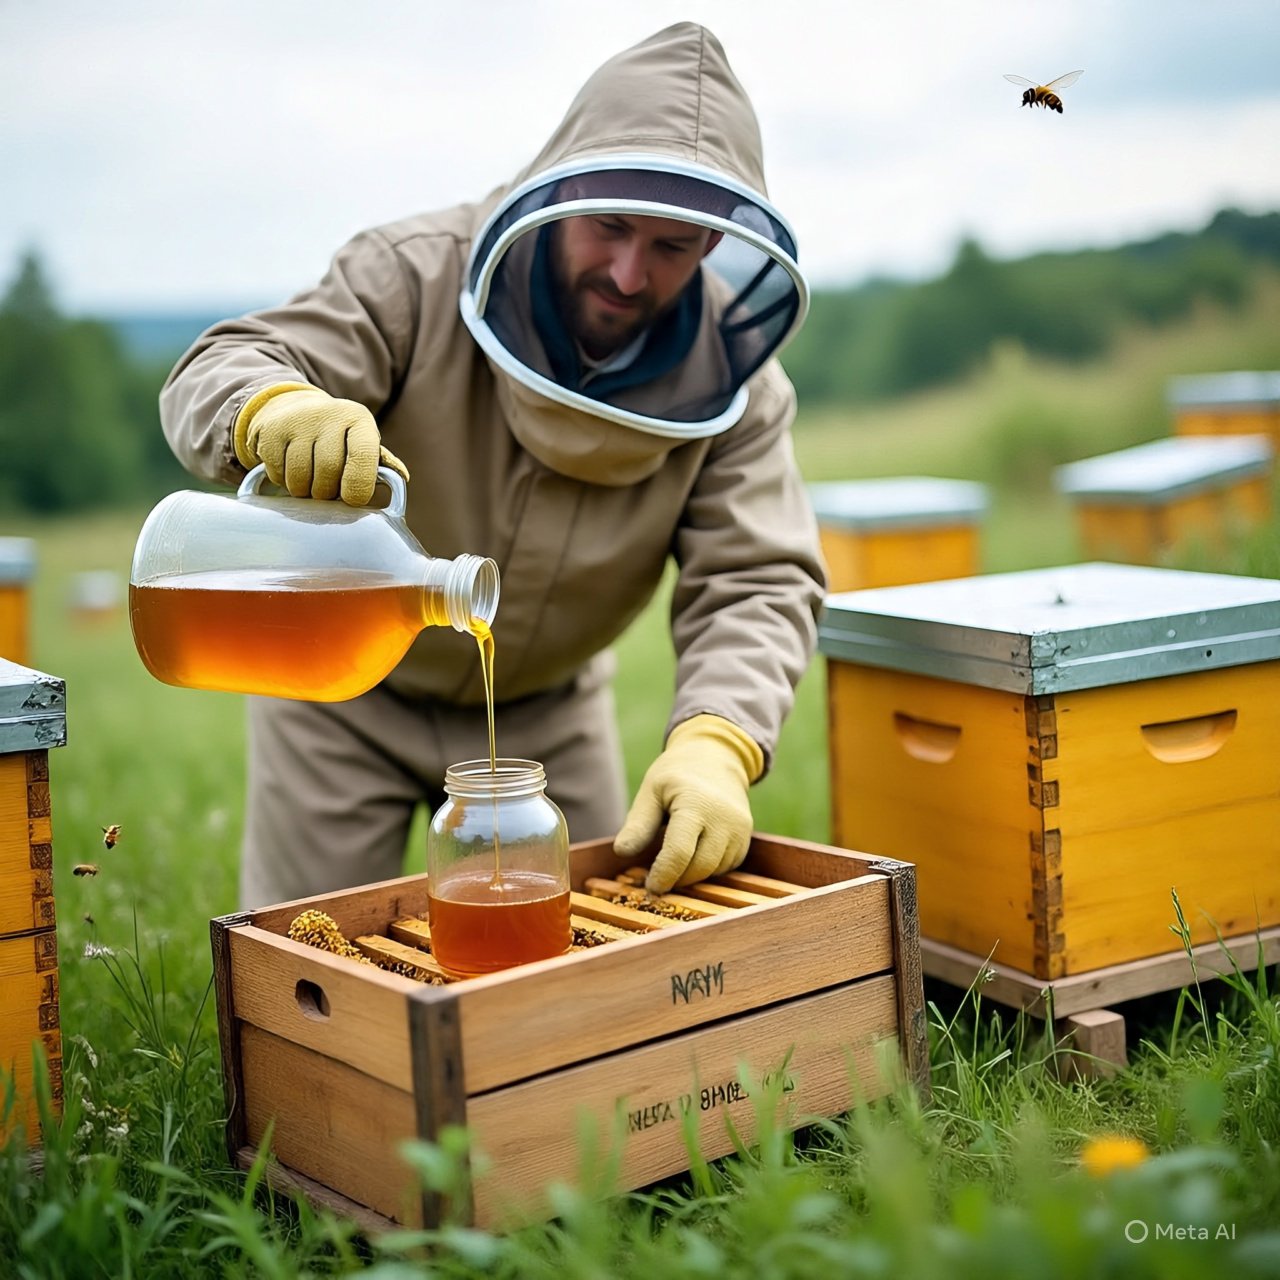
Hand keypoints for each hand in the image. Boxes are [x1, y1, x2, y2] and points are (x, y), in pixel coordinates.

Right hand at [234, 382, 409, 505]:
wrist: (295, 409)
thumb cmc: (339, 438)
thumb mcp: (362, 443)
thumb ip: (379, 463)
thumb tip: (401, 477)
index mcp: (358, 419)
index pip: (363, 456)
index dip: (358, 486)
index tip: (353, 499)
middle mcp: (328, 415)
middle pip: (328, 472)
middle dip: (328, 492)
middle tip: (328, 490)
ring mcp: (296, 422)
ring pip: (300, 478)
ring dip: (305, 492)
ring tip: (311, 482)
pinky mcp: (270, 432)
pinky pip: (278, 474)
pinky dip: (284, 482)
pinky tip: (291, 470)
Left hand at [614, 713, 763, 893]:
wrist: (715, 757)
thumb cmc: (677, 775)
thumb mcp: (651, 791)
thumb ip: (638, 824)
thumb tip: (621, 851)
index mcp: (696, 804)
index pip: (679, 853)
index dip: (663, 875)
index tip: (650, 887)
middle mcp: (723, 819)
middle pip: (699, 868)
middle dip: (677, 879)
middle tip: (658, 879)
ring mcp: (739, 830)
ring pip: (714, 871)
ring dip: (692, 875)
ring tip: (674, 864)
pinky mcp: (746, 838)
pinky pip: (726, 866)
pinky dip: (708, 869)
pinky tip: (694, 856)